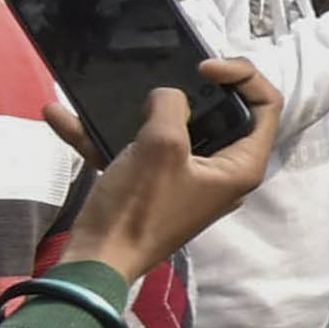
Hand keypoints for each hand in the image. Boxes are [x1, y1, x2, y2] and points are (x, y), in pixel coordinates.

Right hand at [57, 62, 280, 280]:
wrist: (96, 260)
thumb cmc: (139, 208)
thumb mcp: (160, 147)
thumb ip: (171, 107)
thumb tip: (168, 95)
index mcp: (242, 165)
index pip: (267, 105)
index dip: (243, 76)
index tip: (203, 67)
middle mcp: (222, 171)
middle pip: (218, 114)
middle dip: (188, 89)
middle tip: (163, 72)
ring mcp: (186, 178)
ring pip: (169, 129)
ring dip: (134, 110)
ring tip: (110, 89)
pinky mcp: (153, 184)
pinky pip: (133, 149)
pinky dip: (102, 135)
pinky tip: (60, 116)